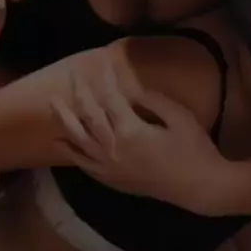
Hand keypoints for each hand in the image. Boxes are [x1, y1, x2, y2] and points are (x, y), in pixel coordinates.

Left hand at [53, 61, 231, 213]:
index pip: (110, 97)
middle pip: (89, 115)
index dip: (105, 78)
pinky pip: (83, 163)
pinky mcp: (111, 180)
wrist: (198, 188)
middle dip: (80, 92)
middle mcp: (113, 148)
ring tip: (53, 103)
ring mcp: (109, 166)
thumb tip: (131, 90)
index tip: (102, 62)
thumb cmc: (194, 149)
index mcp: (131, 130)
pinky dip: (70, 151)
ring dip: (64, 119)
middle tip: (73, 75)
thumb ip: (153, 100)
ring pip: (78, 139)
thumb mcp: (179, 116)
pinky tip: (59, 141)